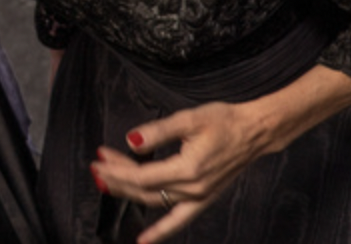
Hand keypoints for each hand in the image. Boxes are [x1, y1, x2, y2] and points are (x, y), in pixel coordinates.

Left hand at [90, 102, 266, 243]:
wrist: (254, 133)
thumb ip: (158, 131)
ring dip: (129, 195)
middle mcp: (193, 189)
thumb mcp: (188, 119)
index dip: (117, 168)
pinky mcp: (203, 199)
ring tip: (106, 185)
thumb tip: (131, 140)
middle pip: (144, 189)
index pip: (142, 175)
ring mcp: (199, 197)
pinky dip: (160, 231)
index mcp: (188, 169)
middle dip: (117, 179)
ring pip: (155, 201)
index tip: (99, 158)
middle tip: (96, 167)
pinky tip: (144, 240)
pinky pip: (178, 220)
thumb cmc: (224, 122)